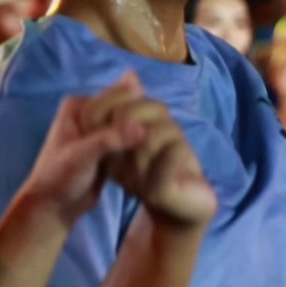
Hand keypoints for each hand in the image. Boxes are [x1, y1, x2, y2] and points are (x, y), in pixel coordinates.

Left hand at [17, 75, 151, 225]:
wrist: (54, 206)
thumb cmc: (59, 179)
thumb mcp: (83, 156)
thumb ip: (111, 140)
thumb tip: (143, 129)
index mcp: (78, 104)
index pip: (120, 95)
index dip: (136, 112)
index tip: (141, 136)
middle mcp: (89, 111)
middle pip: (128, 108)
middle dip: (139, 125)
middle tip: (147, 146)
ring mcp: (98, 129)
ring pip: (131, 125)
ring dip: (141, 137)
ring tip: (148, 153)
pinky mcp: (107, 146)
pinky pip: (129, 140)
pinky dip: (138, 147)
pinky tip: (145, 159)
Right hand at [79, 73, 219, 229]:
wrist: (183, 211)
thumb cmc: (159, 170)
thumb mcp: (142, 133)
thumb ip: (131, 107)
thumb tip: (129, 75)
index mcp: (103, 147)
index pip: (101, 107)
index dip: (128, 97)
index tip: (149, 112)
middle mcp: (112, 163)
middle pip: (127, 116)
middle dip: (151, 111)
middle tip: (166, 126)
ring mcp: (132, 179)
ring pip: (149, 133)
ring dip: (170, 131)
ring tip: (177, 143)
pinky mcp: (157, 191)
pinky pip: (169, 156)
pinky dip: (178, 150)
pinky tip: (184, 154)